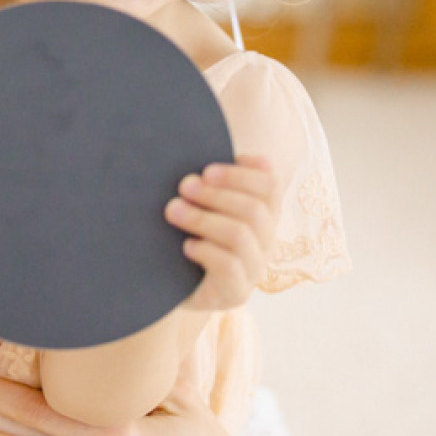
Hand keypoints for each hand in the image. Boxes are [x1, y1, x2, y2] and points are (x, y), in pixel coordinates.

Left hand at [165, 155, 285, 311]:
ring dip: (203, 218)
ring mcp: (254, 269)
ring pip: (241, 235)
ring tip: (172, 210)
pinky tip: (186, 246)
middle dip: (216, 194)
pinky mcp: (236, 293)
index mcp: (262, 213)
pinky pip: (230, 266)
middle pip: (256, 209)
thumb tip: (191, 142)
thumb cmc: (182, 233)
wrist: (165, 286)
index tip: (207, 169)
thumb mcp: (196, 202)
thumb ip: (205, 179)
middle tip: (183, 186)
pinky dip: (205, 250)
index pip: (270, 185)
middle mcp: (265, 241)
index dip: (243, 173)